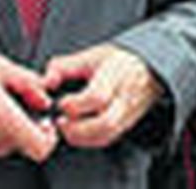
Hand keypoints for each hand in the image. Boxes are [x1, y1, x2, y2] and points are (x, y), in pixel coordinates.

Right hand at [0, 53, 56, 161]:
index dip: (49, 137)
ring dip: (12, 130)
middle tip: (21, 106)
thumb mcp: (0, 65)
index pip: (38, 146)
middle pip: (24, 144)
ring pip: (8, 146)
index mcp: (0, 114)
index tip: (45, 123)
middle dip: (28, 127)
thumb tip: (45, 99)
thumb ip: (29, 83)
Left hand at [46, 44, 162, 148]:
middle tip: (60, 121)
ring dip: (81, 137)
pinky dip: (90, 140)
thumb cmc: (118, 61)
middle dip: (76, 128)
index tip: (61, 102)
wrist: (148, 68)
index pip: (97, 96)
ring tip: (66, 128)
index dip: (75, 104)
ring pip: (107, 135)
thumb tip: (46, 81)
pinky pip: (108, 139)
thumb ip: (64, 66)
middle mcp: (124, 98)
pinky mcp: (126, 125)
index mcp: (115, 76)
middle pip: (105, 122)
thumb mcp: (91, 55)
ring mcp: (128, 114)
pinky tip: (77, 132)